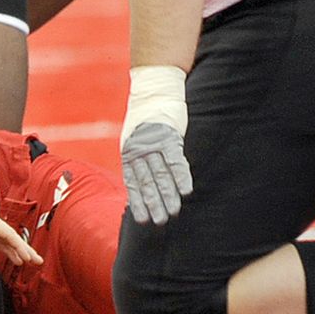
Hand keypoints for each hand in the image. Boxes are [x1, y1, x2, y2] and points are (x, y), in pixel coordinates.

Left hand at [0, 206, 42, 266]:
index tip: (28, 257)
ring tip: (30, 262)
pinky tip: (15, 258)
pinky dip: (8, 250)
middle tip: (37, 260)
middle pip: (12, 237)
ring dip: (19, 251)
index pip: (8, 234)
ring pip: (7, 240)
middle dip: (25, 249)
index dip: (19, 246)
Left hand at [120, 65, 192, 225]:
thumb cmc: (145, 119)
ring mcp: (154, 144)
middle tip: (160, 222)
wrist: (153, 91)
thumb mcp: (133, 139)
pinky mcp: (168, 136)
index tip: (143, 220)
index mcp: (129, 154)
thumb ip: (136, 160)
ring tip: (174, 212)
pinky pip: (175, 159)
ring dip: (168, 195)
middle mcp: (139, 151)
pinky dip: (181, 175)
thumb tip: (142, 184)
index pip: (133, 184)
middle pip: (148, 182)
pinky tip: (186, 190)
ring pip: (161, 174)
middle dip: (154, 204)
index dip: (138, 202)